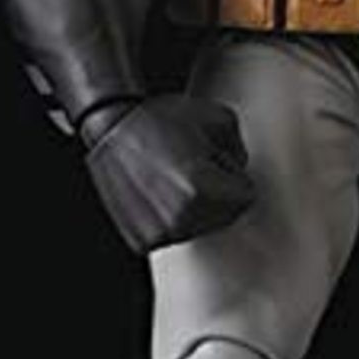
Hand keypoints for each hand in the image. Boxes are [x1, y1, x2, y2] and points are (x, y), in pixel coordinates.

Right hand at [84, 93, 254, 252]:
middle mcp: (179, 218)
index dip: (232, 173)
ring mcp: (159, 233)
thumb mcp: (218, 118)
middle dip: (218, 193)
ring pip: (202, 227)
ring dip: (197, 207)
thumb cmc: (160, 121)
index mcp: (201, 189)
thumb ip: (242, 147)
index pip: (246, 196)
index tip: (211, 160)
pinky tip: (159, 194)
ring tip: (173, 180)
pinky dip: (173, 218)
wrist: (112, 129)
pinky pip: (177, 235)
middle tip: (190, 169)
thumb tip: (241, 170)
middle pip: (228, 216)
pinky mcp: (143, 241)